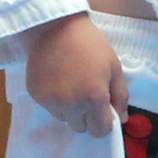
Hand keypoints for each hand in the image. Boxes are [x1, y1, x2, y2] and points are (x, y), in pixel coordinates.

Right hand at [23, 14, 124, 136]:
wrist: (56, 26)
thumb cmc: (91, 44)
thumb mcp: (114, 67)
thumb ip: (120, 96)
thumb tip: (122, 119)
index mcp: (93, 98)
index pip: (100, 131)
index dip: (104, 121)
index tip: (103, 109)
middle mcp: (70, 105)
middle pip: (81, 127)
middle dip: (87, 116)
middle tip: (86, 92)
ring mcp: (50, 101)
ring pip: (64, 118)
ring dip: (70, 109)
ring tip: (71, 83)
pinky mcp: (35, 95)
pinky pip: (49, 107)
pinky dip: (55, 99)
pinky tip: (58, 79)